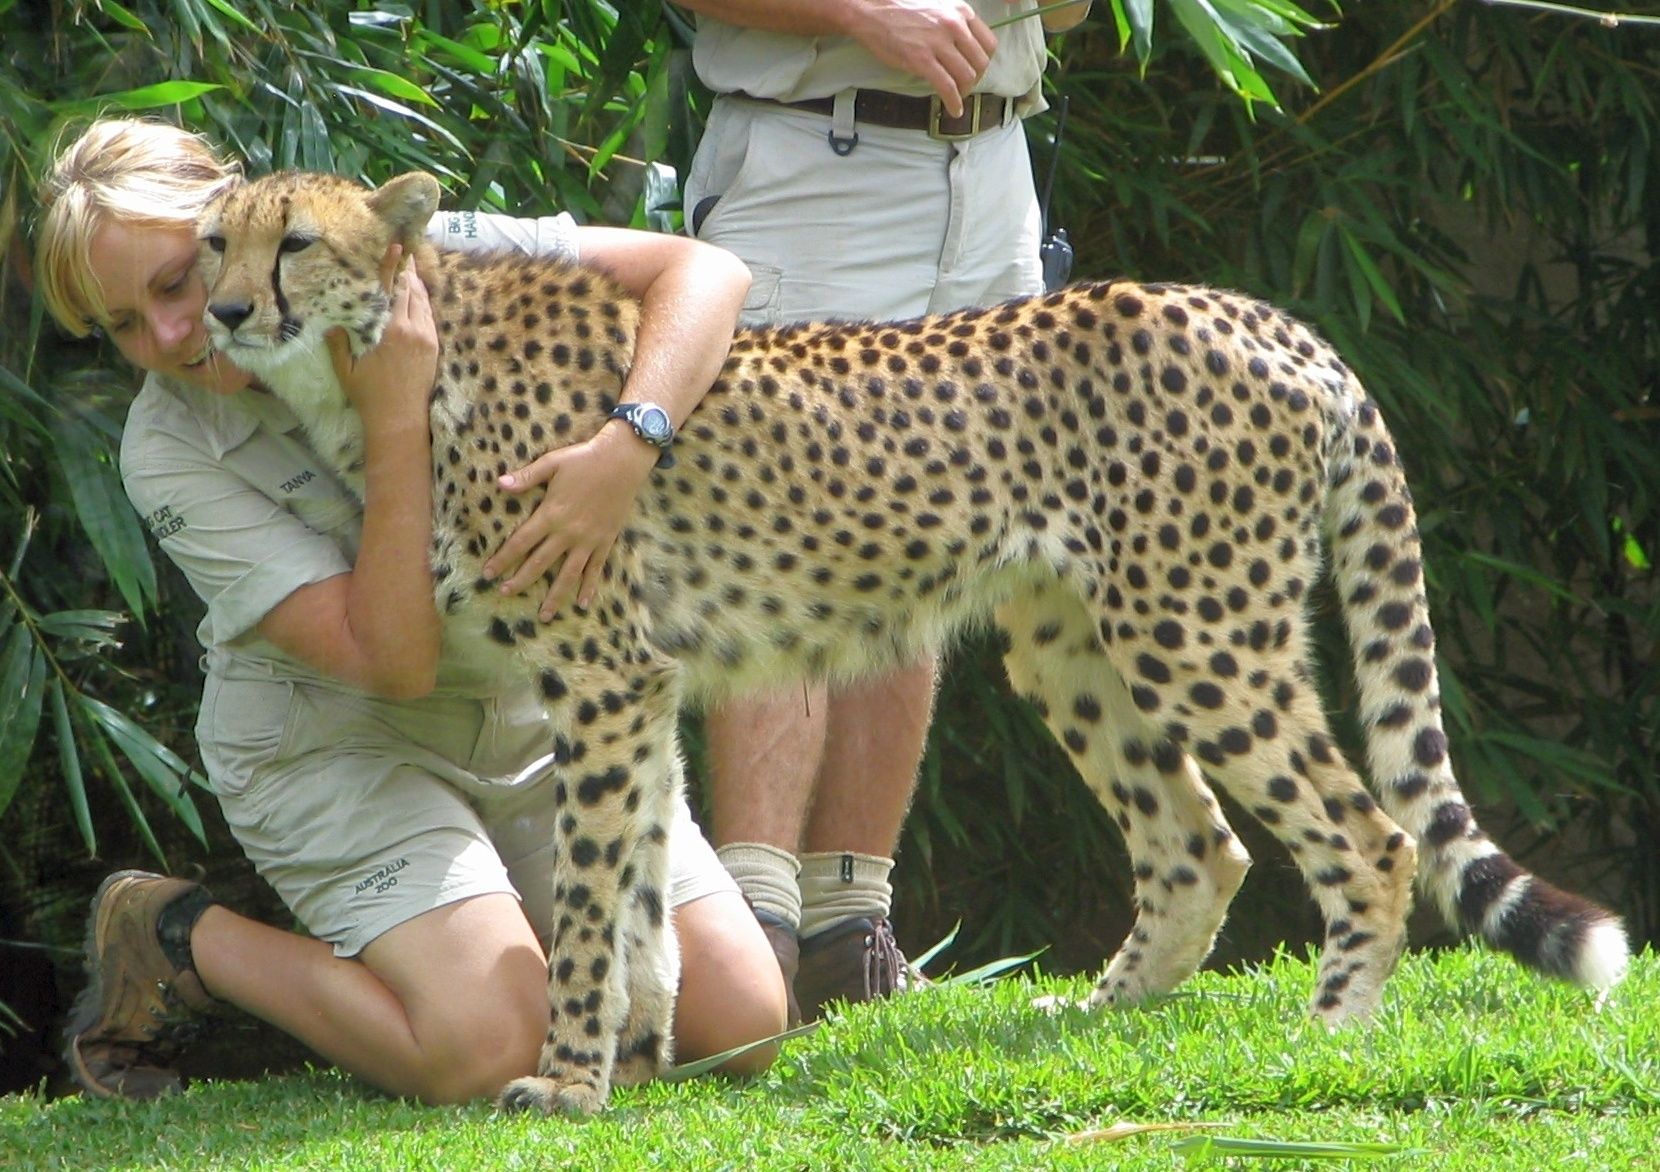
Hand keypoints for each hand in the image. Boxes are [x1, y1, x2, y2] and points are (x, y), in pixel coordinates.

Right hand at [327, 244, 437, 432]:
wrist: (400, 421)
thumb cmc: (370, 396)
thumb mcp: (347, 369)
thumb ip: (339, 344)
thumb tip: (331, 326)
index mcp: (393, 331)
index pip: (394, 290)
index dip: (394, 267)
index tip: (396, 247)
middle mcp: (414, 331)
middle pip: (413, 292)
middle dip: (408, 272)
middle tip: (404, 253)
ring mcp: (427, 340)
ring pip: (424, 304)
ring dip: (418, 286)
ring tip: (411, 270)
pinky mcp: (434, 349)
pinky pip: (430, 318)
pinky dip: (424, 304)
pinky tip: (419, 299)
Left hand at [483, 422, 657, 617]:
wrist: (622, 461)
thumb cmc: (585, 459)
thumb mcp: (552, 463)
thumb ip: (526, 477)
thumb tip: (499, 484)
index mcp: (551, 514)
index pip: (520, 543)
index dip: (503, 559)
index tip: (488, 573)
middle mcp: (568, 532)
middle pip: (539, 563)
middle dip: (520, 581)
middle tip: (504, 594)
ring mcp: (588, 540)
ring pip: (567, 575)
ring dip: (554, 596)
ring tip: (543, 615)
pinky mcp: (605, 541)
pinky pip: (595, 569)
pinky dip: (588, 587)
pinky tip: (582, 603)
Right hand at [843, 0, 997, 116]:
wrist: (872, 10)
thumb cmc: (901, 10)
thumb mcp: (937, 7)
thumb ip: (954, 23)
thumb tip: (964, 46)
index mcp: (961, 12)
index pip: (989, 44)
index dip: (984, 62)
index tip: (976, 69)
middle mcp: (954, 26)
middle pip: (981, 63)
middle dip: (975, 79)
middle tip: (965, 86)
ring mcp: (939, 43)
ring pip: (967, 76)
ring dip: (964, 92)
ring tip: (957, 97)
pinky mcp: (922, 60)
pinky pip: (947, 87)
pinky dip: (953, 102)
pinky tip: (954, 111)